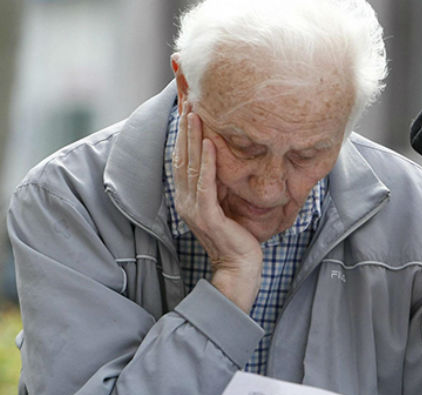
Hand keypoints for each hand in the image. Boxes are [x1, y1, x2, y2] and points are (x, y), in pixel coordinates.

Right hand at [173, 101, 262, 311]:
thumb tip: (224, 160)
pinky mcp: (208, 216)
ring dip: (193, 137)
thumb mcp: (224, 206)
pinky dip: (206, 162)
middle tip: (188, 97)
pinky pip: (205, 184)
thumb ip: (218, 186)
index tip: (188, 105)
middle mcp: (186, 200)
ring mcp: (194, 209)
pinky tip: (209, 142)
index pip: (182, 157)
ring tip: (196, 111)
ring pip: (191, 166)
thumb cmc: (236, 239)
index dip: (183, 132)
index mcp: (188, 197)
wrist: (239, 270)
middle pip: (182, 156)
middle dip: (185, 127)